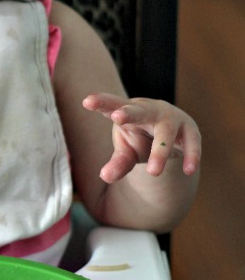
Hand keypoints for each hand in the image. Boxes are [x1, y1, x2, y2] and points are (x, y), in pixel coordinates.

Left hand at [82, 93, 200, 182]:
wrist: (172, 133)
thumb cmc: (142, 138)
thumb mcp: (127, 151)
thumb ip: (118, 163)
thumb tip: (105, 177)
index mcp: (128, 111)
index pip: (112, 105)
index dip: (101, 103)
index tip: (87, 102)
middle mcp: (150, 110)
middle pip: (139, 110)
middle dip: (129, 113)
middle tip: (117, 117)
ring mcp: (172, 118)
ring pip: (166, 132)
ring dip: (160, 151)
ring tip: (154, 172)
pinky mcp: (190, 130)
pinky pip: (192, 142)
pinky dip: (191, 155)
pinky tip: (189, 170)